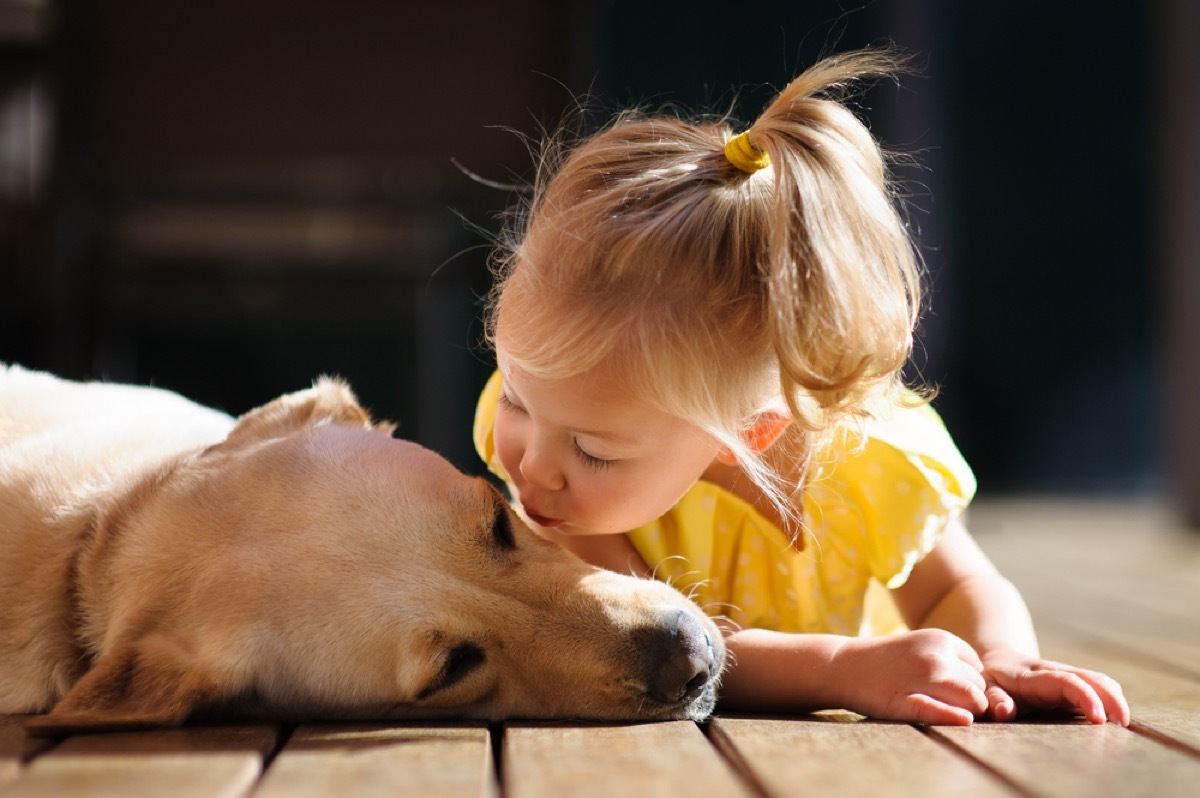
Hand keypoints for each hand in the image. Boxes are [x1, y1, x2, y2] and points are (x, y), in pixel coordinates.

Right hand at [834, 629, 988, 724]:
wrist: (843, 665)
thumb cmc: (886, 661)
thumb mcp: (920, 645)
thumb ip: (949, 659)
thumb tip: (981, 687)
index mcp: (941, 639)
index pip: (978, 668)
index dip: (968, 683)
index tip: (950, 691)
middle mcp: (935, 656)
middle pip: (978, 687)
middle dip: (970, 700)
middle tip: (948, 707)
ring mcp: (921, 678)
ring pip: (971, 700)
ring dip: (968, 712)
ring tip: (950, 715)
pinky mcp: (904, 701)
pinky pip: (938, 711)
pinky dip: (953, 717)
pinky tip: (960, 721)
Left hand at [980, 649, 1129, 725]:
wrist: (998, 660)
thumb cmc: (990, 680)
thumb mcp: (984, 687)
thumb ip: (993, 698)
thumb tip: (1004, 711)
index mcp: (1033, 676)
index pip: (1066, 682)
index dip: (1085, 697)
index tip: (1099, 718)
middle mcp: (1055, 673)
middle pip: (1091, 678)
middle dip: (1111, 698)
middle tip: (1124, 725)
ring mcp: (1069, 676)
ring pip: (1099, 680)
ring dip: (1116, 699)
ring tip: (1124, 725)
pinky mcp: (1077, 684)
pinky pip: (1100, 687)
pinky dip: (1112, 700)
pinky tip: (1118, 719)